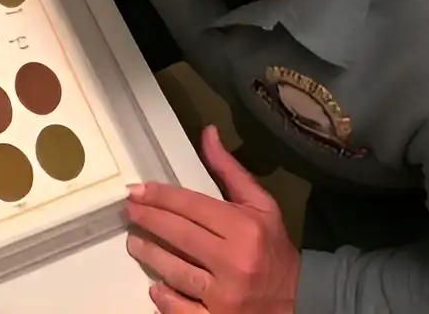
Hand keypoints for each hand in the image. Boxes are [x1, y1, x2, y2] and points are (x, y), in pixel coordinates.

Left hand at [125, 125, 298, 312]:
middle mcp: (234, 261)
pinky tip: (155, 287)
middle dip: (148, 220)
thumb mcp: (260, 205)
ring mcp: (225, 295)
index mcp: (244, 229)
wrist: (300, 299)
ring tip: (134, 242)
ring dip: (149, 254)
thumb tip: (207, 133)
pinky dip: (165, 299)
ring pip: (175, 271)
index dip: (160, 196)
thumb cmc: (272, 247)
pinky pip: (182, 310)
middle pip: (179, 235)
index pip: (192, 206)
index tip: (135, 190)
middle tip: (128, 211)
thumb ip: (229, 170)